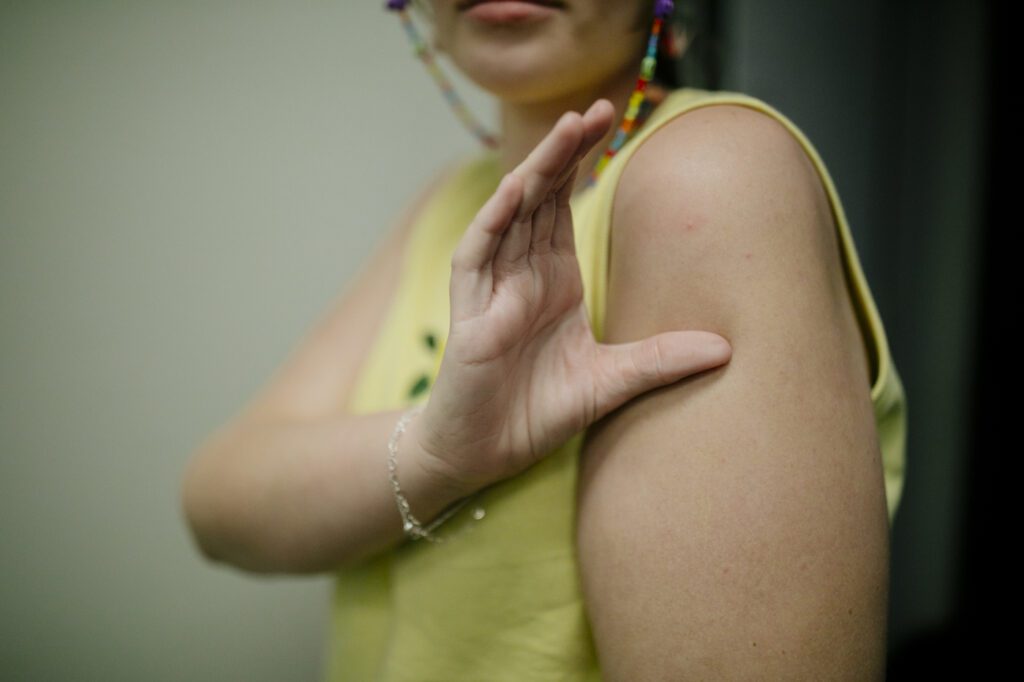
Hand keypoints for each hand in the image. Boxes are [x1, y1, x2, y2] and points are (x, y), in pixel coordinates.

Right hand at [415, 98, 732, 492]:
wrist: (484, 453)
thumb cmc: (535, 411)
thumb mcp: (611, 382)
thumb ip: (660, 361)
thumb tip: (728, 348)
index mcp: (554, 280)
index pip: (566, 207)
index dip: (585, 163)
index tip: (617, 123)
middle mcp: (523, 273)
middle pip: (541, 197)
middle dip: (566, 151)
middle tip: (600, 108)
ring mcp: (493, 288)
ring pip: (510, 214)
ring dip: (535, 170)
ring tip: (566, 129)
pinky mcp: (469, 313)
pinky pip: (476, 255)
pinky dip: (493, 223)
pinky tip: (515, 191)